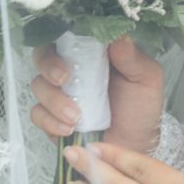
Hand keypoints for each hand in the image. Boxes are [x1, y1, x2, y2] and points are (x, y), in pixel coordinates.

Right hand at [29, 34, 164, 153]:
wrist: (135, 148)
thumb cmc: (141, 110)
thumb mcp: (146, 79)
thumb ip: (133, 58)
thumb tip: (118, 35)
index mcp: (92, 54)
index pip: (67, 35)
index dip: (61, 37)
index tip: (70, 50)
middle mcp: (72, 70)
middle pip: (43, 56)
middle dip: (48, 66)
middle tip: (64, 79)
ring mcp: (59, 94)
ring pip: (38, 86)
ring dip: (53, 100)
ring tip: (75, 117)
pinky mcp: (52, 119)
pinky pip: (37, 114)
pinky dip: (49, 121)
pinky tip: (69, 129)